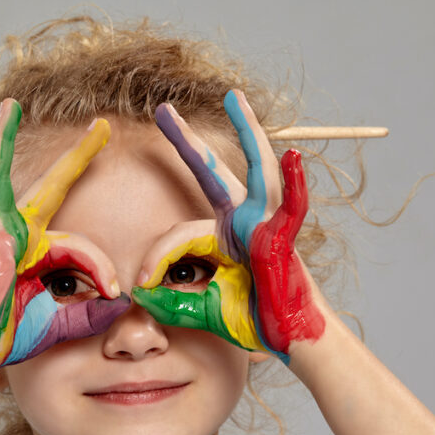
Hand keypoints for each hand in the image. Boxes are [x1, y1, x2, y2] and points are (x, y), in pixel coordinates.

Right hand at [0, 99, 129, 371]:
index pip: (82, 245)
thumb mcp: (67, 320)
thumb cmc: (16, 335)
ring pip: (3, 181)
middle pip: (52, 185)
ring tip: (10, 106)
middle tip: (103, 124)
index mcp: (40, 247)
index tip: (115, 292)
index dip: (101, 268)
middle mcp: (20, 233)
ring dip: (5, 141)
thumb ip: (94, 312)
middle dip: (78, 155)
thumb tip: (123, 302)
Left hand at [131, 90, 324, 361]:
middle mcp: (243, 220)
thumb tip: (139, 296)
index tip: (141, 285)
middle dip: (185, 141)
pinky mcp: (283, 239)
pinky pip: (292, 209)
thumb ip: (171, 302)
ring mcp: (266, 224)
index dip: (156, 258)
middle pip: (211, 173)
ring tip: (234, 98)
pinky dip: (295, 184)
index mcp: (222, 234)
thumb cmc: (251, 318)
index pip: (178, 234)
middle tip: (163, 110)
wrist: (287, 336)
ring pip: (255, 171)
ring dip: (247, 132)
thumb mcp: (200, 308)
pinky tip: (292, 157)